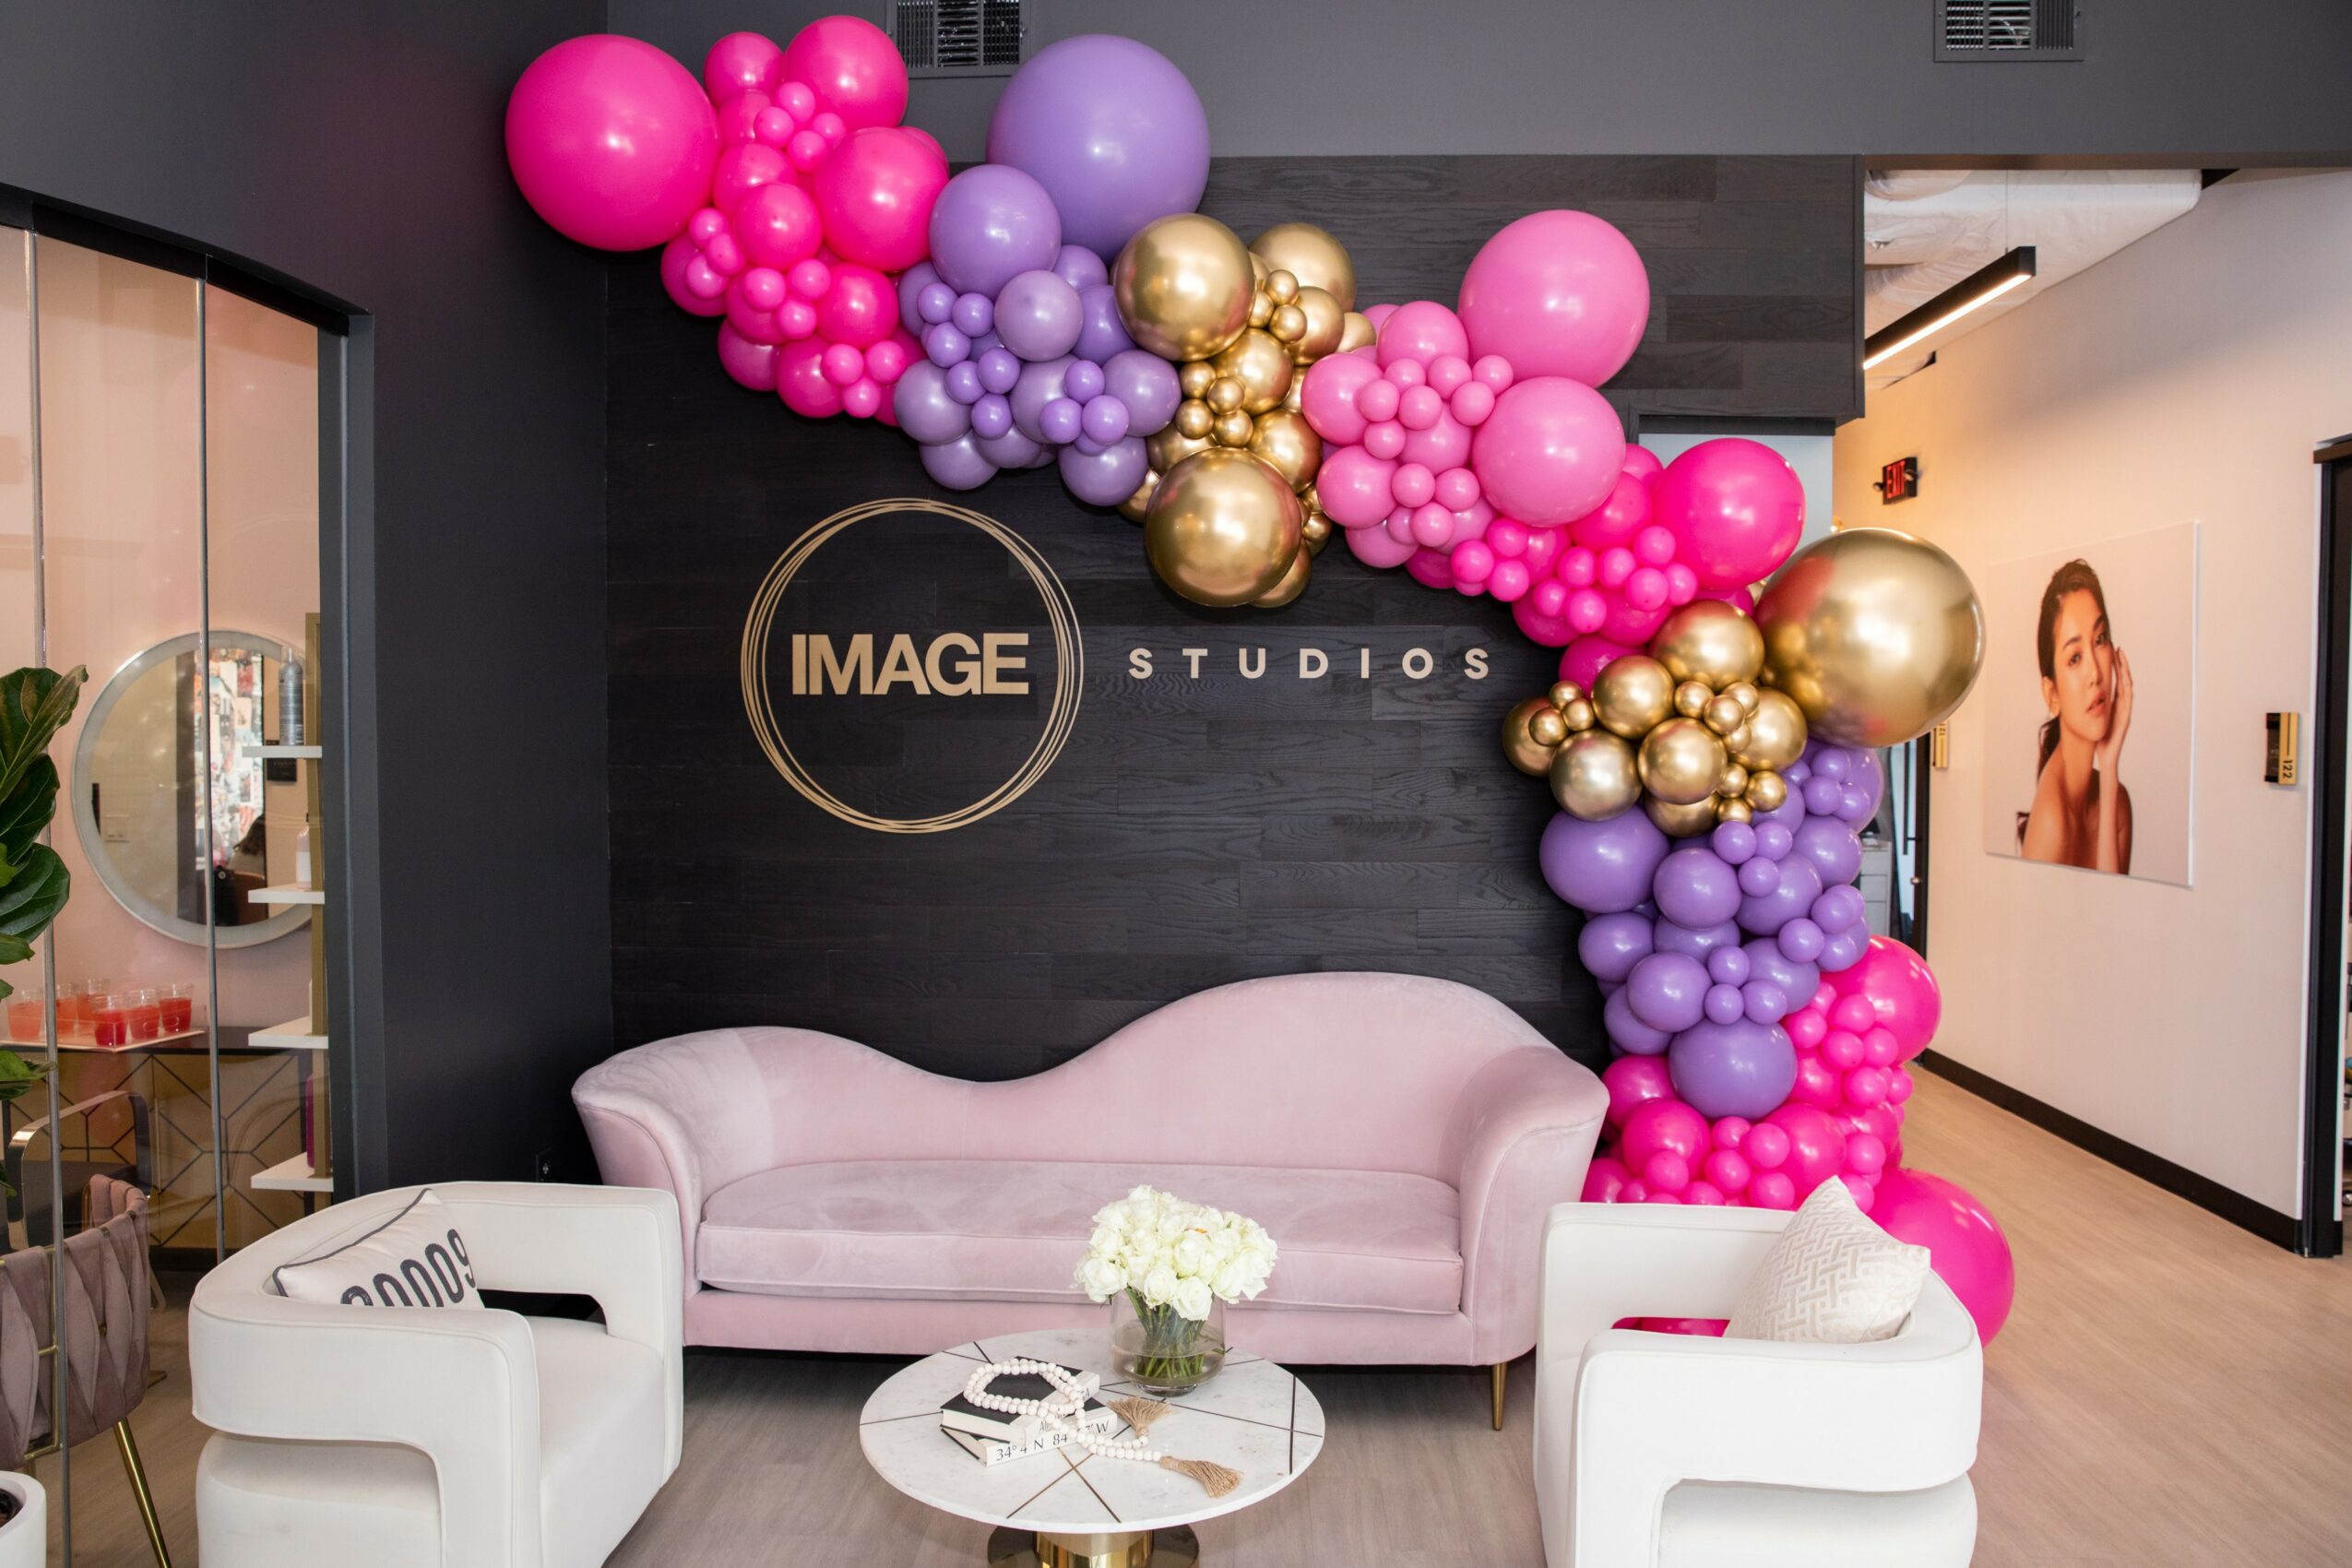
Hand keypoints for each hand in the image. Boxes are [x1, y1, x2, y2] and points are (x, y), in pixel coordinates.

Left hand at [2096, 647, 2131, 777]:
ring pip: (2128, 687)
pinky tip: (2125, 679)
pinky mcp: (2125, 719)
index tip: (2112, 653)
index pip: (2116, 682)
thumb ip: (2091, 708)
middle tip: (2118, 649)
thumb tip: (2077, 696)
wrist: (2106, 756)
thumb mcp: (2094, 719)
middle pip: (2124, 680)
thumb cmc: (2099, 739)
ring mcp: (2125, 711)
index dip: (2116, 668)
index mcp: (2115, 705)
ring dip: (2125, 672)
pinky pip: (2127, 701)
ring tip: (2122, 659)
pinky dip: (2127, 689)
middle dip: (2122, 665)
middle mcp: (2122, 706)